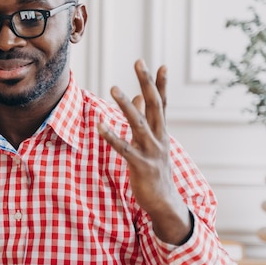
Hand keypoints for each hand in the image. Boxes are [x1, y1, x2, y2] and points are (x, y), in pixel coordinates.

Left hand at [97, 59, 190, 243]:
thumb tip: (139, 98)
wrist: (165, 202)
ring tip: (114, 87)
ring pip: (139, 123)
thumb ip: (146, 120)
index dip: (161, 84)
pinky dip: (112, 137)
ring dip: (127, 105)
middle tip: (138, 62)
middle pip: (154, 105)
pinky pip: (124, 148)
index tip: (162, 64)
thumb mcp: (153, 144)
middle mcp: (160, 138)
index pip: (163, 103)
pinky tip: (100, 126)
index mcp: (162, 132)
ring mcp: (152, 151)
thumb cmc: (156, 171)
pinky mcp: (141, 165)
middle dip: (147, 83)